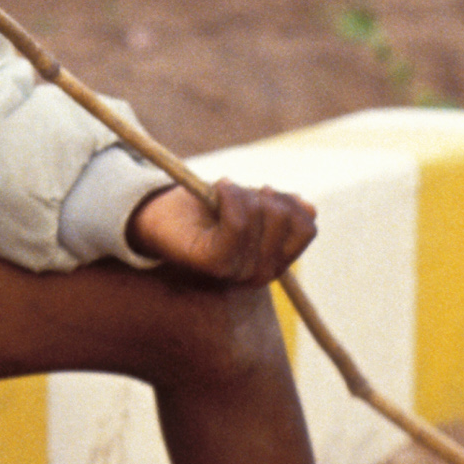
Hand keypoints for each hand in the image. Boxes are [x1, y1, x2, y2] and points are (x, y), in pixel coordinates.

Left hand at [128, 179, 314, 286]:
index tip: (263, 190)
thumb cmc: (202, 208)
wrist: (154, 214)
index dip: (289, 201)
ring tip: (221, 192)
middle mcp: (259, 274)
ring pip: (262, 216)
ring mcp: (237, 273)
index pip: (306, 228)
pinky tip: (216, 189)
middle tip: (235, 192)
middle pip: (286, 218)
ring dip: (242, 192)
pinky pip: (238, 223)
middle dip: (262, 194)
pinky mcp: (214, 264)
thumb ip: (279, 209)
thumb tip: (309, 208)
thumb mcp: (249, 203)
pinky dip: (229, 196)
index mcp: (273, 262)